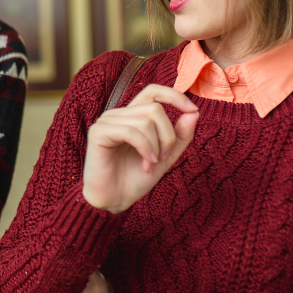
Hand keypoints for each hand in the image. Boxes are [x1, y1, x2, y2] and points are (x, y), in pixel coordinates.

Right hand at [82, 84, 198, 213]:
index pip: (153, 91)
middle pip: (155, 109)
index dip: (174, 96)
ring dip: (156, 147)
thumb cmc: (135, 179)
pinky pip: (131, 132)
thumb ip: (180, 136)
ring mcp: (107, 122)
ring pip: (145, 121)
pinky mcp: (98, 132)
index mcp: (132, 116)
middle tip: (164, 158)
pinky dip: (145, 149)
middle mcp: (119, 115)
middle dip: (168, 135)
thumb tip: (194, 112)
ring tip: (151, 165)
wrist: (114, 201)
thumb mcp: (166, 157)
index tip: (192, 110)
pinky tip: (146, 165)